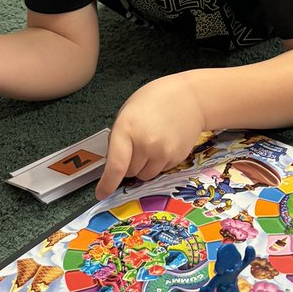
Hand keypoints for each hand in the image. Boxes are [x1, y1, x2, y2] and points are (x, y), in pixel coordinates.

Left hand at [96, 75, 205, 199]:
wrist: (190, 98)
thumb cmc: (155, 101)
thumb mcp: (127, 112)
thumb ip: (119, 138)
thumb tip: (114, 165)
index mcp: (127, 128)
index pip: (116, 165)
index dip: (107, 183)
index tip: (101, 193)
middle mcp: (146, 143)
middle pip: (130, 172)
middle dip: (128, 164)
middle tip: (136, 145)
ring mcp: (163, 152)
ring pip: (145, 175)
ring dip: (144, 166)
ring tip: (151, 144)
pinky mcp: (177, 158)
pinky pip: (161, 171)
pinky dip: (158, 163)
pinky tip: (164, 144)